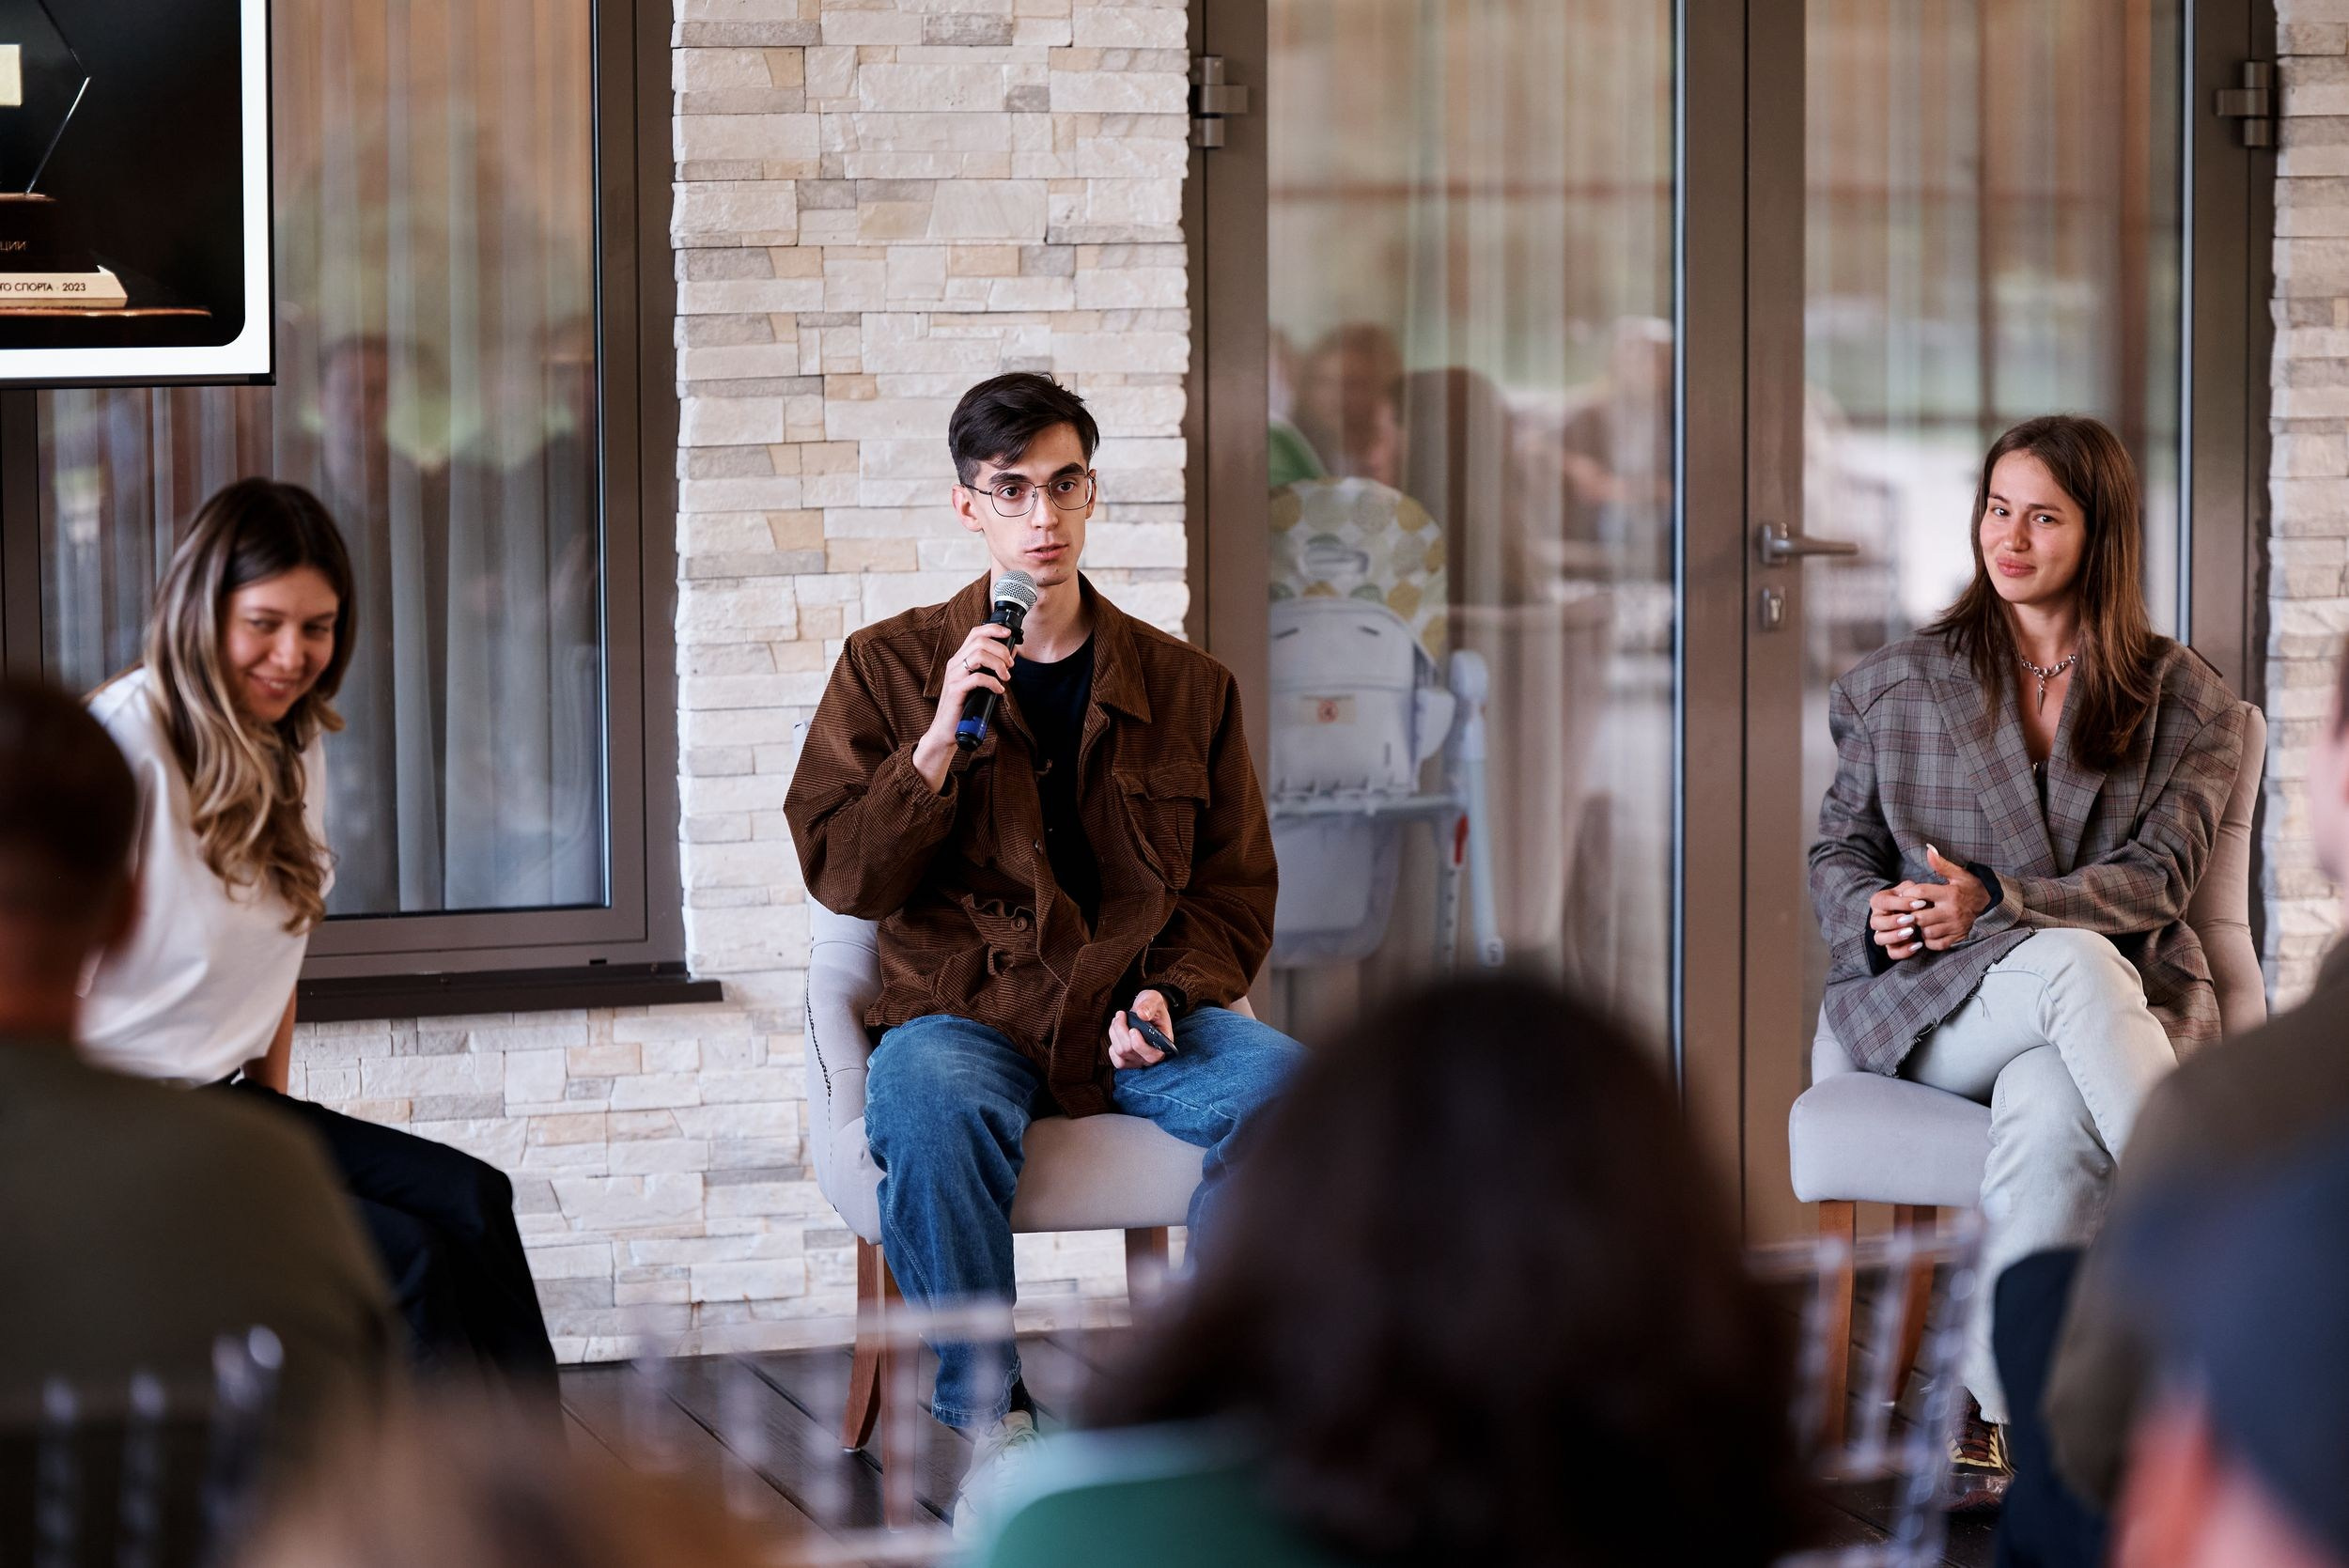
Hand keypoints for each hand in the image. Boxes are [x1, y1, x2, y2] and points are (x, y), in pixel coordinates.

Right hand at [913, 622, 1016, 787]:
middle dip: (1001, 650)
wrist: (946, 730)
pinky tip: (998, 690)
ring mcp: (953, 676)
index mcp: (959, 659)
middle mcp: (954, 664)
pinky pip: (977, 678)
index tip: (1009, 634)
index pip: (975, 633)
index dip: (993, 629)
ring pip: (978, 655)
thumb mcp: (980, 683)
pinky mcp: (955, 690)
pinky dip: (993, 682)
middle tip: (1010, 666)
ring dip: (998, 664)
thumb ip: (992, 668)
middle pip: (980, 641)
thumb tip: (1012, 653)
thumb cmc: (965, 707)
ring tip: (1006, 677)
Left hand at [1108, 989, 1174, 1069]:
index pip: (1152, 1055)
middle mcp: (1153, 1056)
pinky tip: (1116, 1032)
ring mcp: (1140, 1060)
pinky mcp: (1128, 1061)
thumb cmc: (1152, 1006)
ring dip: (1115, 1033)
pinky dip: (1113, 1044)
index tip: (1133, 1029)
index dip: (1139, 1044)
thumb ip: (1150, 1005)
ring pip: (1121, 1053)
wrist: (1147, 1010)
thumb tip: (1142, 1014)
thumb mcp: (1154, 999)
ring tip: (1118, 1019)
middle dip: (1121, 1030)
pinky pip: (1116, 1059)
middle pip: (1130, 1051)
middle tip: (1121, 1014)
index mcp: (1164, 1044)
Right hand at [1868, 885, 1930, 960]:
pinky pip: (1892, 953)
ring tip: (1911, 932)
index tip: (1920, 904)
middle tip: (1911, 919)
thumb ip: (1911, 889)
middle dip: (1893, 922)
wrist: (1909, 910)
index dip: (1901, 903)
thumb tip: (1917, 896)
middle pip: (1876, 923)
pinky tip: (1917, 945)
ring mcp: (1881, 933)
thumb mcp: (1909, 889)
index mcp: (1878, 902)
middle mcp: (1876, 918)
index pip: (1884, 902)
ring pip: (1879, 939)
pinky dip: (1904, 951)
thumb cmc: (1909, 897)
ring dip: (1894, 936)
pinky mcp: (1890, 946)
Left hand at [1911, 845, 1990, 949]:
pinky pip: (1937, 945)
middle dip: (1911, 914)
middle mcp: (1951, 912)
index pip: (1921, 892)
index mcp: (1950, 894)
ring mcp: (1954, 927)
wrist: (1993, 906)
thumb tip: (1928, 849)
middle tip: (1909, 910)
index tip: (1905, 893)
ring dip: (1920, 928)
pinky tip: (1928, 932)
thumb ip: (1941, 864)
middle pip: (1920, 917)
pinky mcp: (1958, 938)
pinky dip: (1929, 941)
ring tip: (1919, 921)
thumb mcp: (1959, 874)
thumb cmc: (1972, 888)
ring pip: (1927, 932)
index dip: (1909, 892)